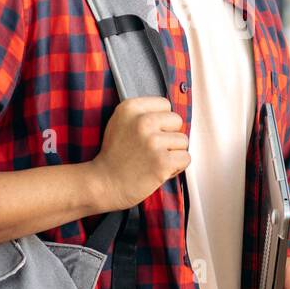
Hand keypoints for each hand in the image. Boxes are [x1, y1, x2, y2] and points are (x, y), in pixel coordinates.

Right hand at [87, 96, 189, 212]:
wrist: (104, 184)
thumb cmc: (114, 156)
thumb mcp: (120, 123)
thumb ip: (142, 114)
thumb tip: (169, 113)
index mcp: (130, 108)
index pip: (165, 104)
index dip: (160, 120)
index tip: (149, 133)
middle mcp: (142, 121)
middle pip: (176, 121)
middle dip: (169, 136)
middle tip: (151, 149)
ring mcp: (153, 141)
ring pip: (183, 141)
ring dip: (173, 153)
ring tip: (153, 160)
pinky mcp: (163, 161)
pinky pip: (185, 158)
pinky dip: (176, 167)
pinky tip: (159, 170)